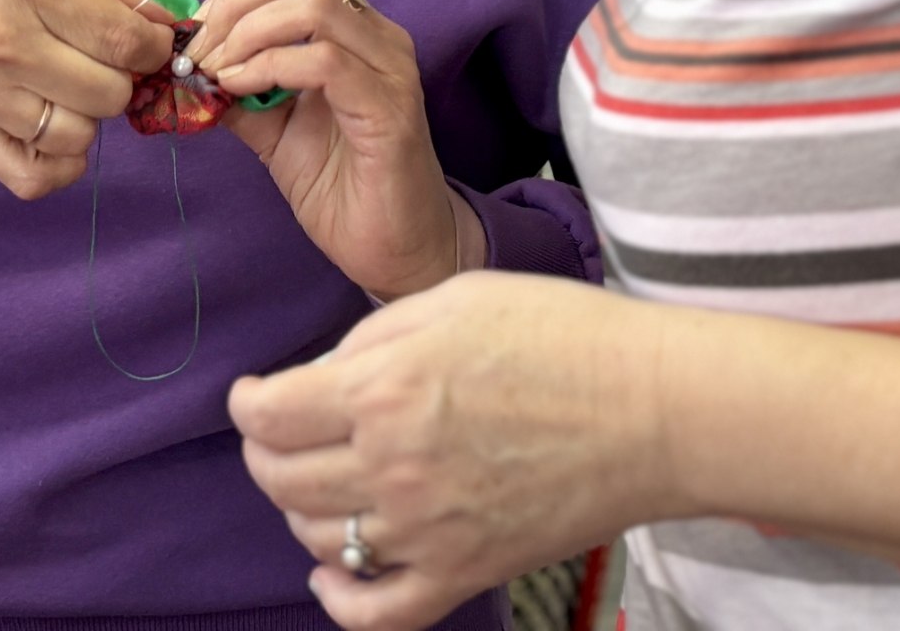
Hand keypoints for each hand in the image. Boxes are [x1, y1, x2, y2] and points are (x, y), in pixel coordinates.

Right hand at [0, 0, 171, 199]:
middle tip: (101, 58)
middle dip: (119, 76)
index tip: (146, 41)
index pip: (122, 41)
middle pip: (108, 93)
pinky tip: (54, 129)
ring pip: (78, 136)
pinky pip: (32, 177)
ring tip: (69, 86)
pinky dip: (58, 163)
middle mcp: (1, 41)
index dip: (152, 47)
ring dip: (87, 114)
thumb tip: (157, 19)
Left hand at [191, 0, 473, 301]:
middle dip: (236, 3)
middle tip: (198, 51)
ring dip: (249, 31)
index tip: (193, 33)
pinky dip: (270, 65)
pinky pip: (326, 61)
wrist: (395, 252)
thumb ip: (239, 92)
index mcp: (354, 32)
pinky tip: (241, 88)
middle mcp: (379, 37)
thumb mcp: (274, 131)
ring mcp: (389, 68)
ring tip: (217, 71)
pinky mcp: (389, 108)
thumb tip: (187, 67)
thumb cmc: (342, 188)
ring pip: (315, 5)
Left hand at [230, 272, 664, 629]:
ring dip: (302, 510)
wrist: (652, 409)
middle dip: (265, 454)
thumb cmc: (562, 337)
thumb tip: (322, 377)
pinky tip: (333, 571)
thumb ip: (371, 339)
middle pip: (280, 480)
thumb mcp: (451, 299)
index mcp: (382, 389)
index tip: (253, 396)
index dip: (247, 404)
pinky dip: (340, 598)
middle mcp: (392, 466)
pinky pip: (375, 612)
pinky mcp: (465, 572)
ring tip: (320, 482)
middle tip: (280, 434)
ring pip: (319, 539)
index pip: (268, 416)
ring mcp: (426, 529)